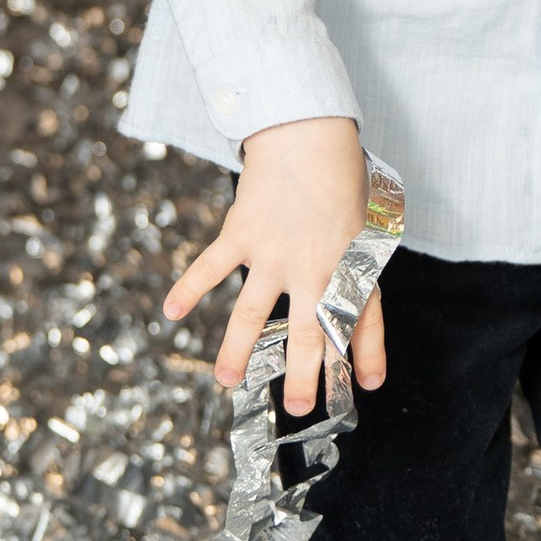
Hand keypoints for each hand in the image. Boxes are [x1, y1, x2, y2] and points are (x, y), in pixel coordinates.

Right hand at [164, 113, 382, 405]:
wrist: (308, 132)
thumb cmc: (341, 174)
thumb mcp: (367, 219)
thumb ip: (359, 259)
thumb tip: (359, 292)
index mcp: (349, 263)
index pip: (363, 318)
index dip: (368, 353)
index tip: (367, 385)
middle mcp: (312, 268)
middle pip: (310, 333)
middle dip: (307, 376)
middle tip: (302, 408)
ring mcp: (273, 255)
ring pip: (252, 314)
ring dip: (237, 351)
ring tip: (228, 383)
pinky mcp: (241, 235)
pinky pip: (210, 268)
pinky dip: (188, 288)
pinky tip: (172, 312)